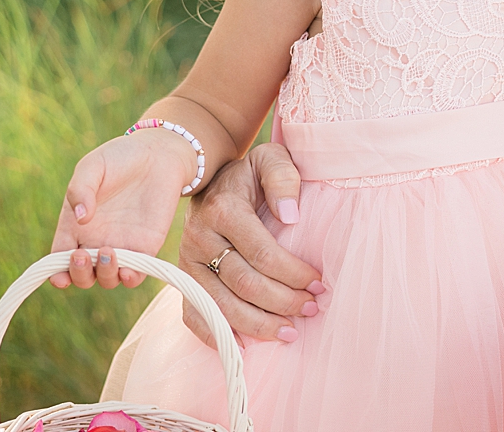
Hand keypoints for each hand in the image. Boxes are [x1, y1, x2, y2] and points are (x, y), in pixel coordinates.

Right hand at [49, 130, 196, 289]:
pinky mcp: (146, 247)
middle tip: (83, 254)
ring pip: (107, 278)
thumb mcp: (94, 166)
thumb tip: (81, 218)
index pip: (58, 259)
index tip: (60, 275)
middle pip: (81, 275)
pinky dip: (130, 279)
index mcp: (74, 226)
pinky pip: (136, 273)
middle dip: (79, 274)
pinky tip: (128, 271)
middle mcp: (95, 241)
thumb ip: (81, 189)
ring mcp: (121, 246)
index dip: (56, 272)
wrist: (158, 154)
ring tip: (108, 252)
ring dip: (104, 274)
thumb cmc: (119, 158)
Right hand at [178, 144, 322, 345]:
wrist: (210, 178)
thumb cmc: (251, 173)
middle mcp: (200, 238)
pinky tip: (247, 345)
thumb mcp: (270, 158)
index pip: (262, 253)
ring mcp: (188, 262)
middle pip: (244, 283)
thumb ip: (283, 177)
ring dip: (258, 325)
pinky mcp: (184, 279)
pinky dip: (218, 335)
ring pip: (221, 305)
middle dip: (282, 302)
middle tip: (312, 308)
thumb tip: (291, 216)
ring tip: (290, 332)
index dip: (293, 274)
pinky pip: (194, 314)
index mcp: (223, 209)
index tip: (318, 283)